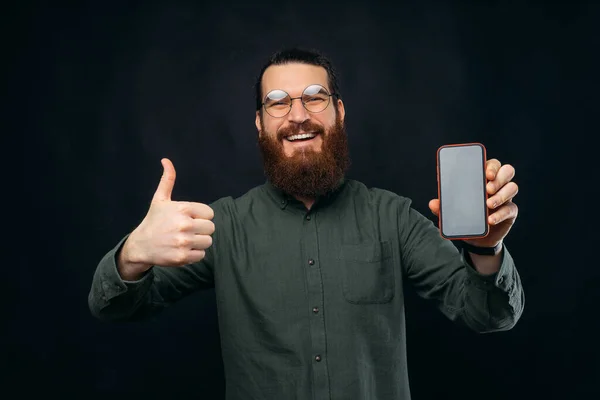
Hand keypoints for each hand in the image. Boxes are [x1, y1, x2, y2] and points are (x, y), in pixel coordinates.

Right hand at [119, 158, 214, 277]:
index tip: (189, 219)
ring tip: (185, 240)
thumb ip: (168, 180)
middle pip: (211, 228)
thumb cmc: (154, 221)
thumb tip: (166, 160)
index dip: (201, 217)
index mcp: (183, 209)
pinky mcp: (182, 257)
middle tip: (187, 231)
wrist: (140, 245)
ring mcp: (183, 242)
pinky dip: (194, 254)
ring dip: (199, 242)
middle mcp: (184, 225)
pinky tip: (182, 250)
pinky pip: (201, 255)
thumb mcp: (160, 199)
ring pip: (208, 242)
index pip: (209, 213)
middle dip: (201, 230)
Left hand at [428, 158, 518, 247]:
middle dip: (499, 177)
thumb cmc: (464, 216)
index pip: (492, 164)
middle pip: (507, 171)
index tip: (486, 173)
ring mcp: (506, 197)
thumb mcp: (452, 211)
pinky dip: (500, 214)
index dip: (491, 165)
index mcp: (483, 178)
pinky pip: (511, 208)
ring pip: (513, 187)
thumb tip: (432, 203)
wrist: (476, 238)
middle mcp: (497, 184)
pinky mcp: (510, 211)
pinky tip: (490, 220)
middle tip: (488, 188)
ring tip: (488, 204)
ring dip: (501, 195)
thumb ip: (443, 207)